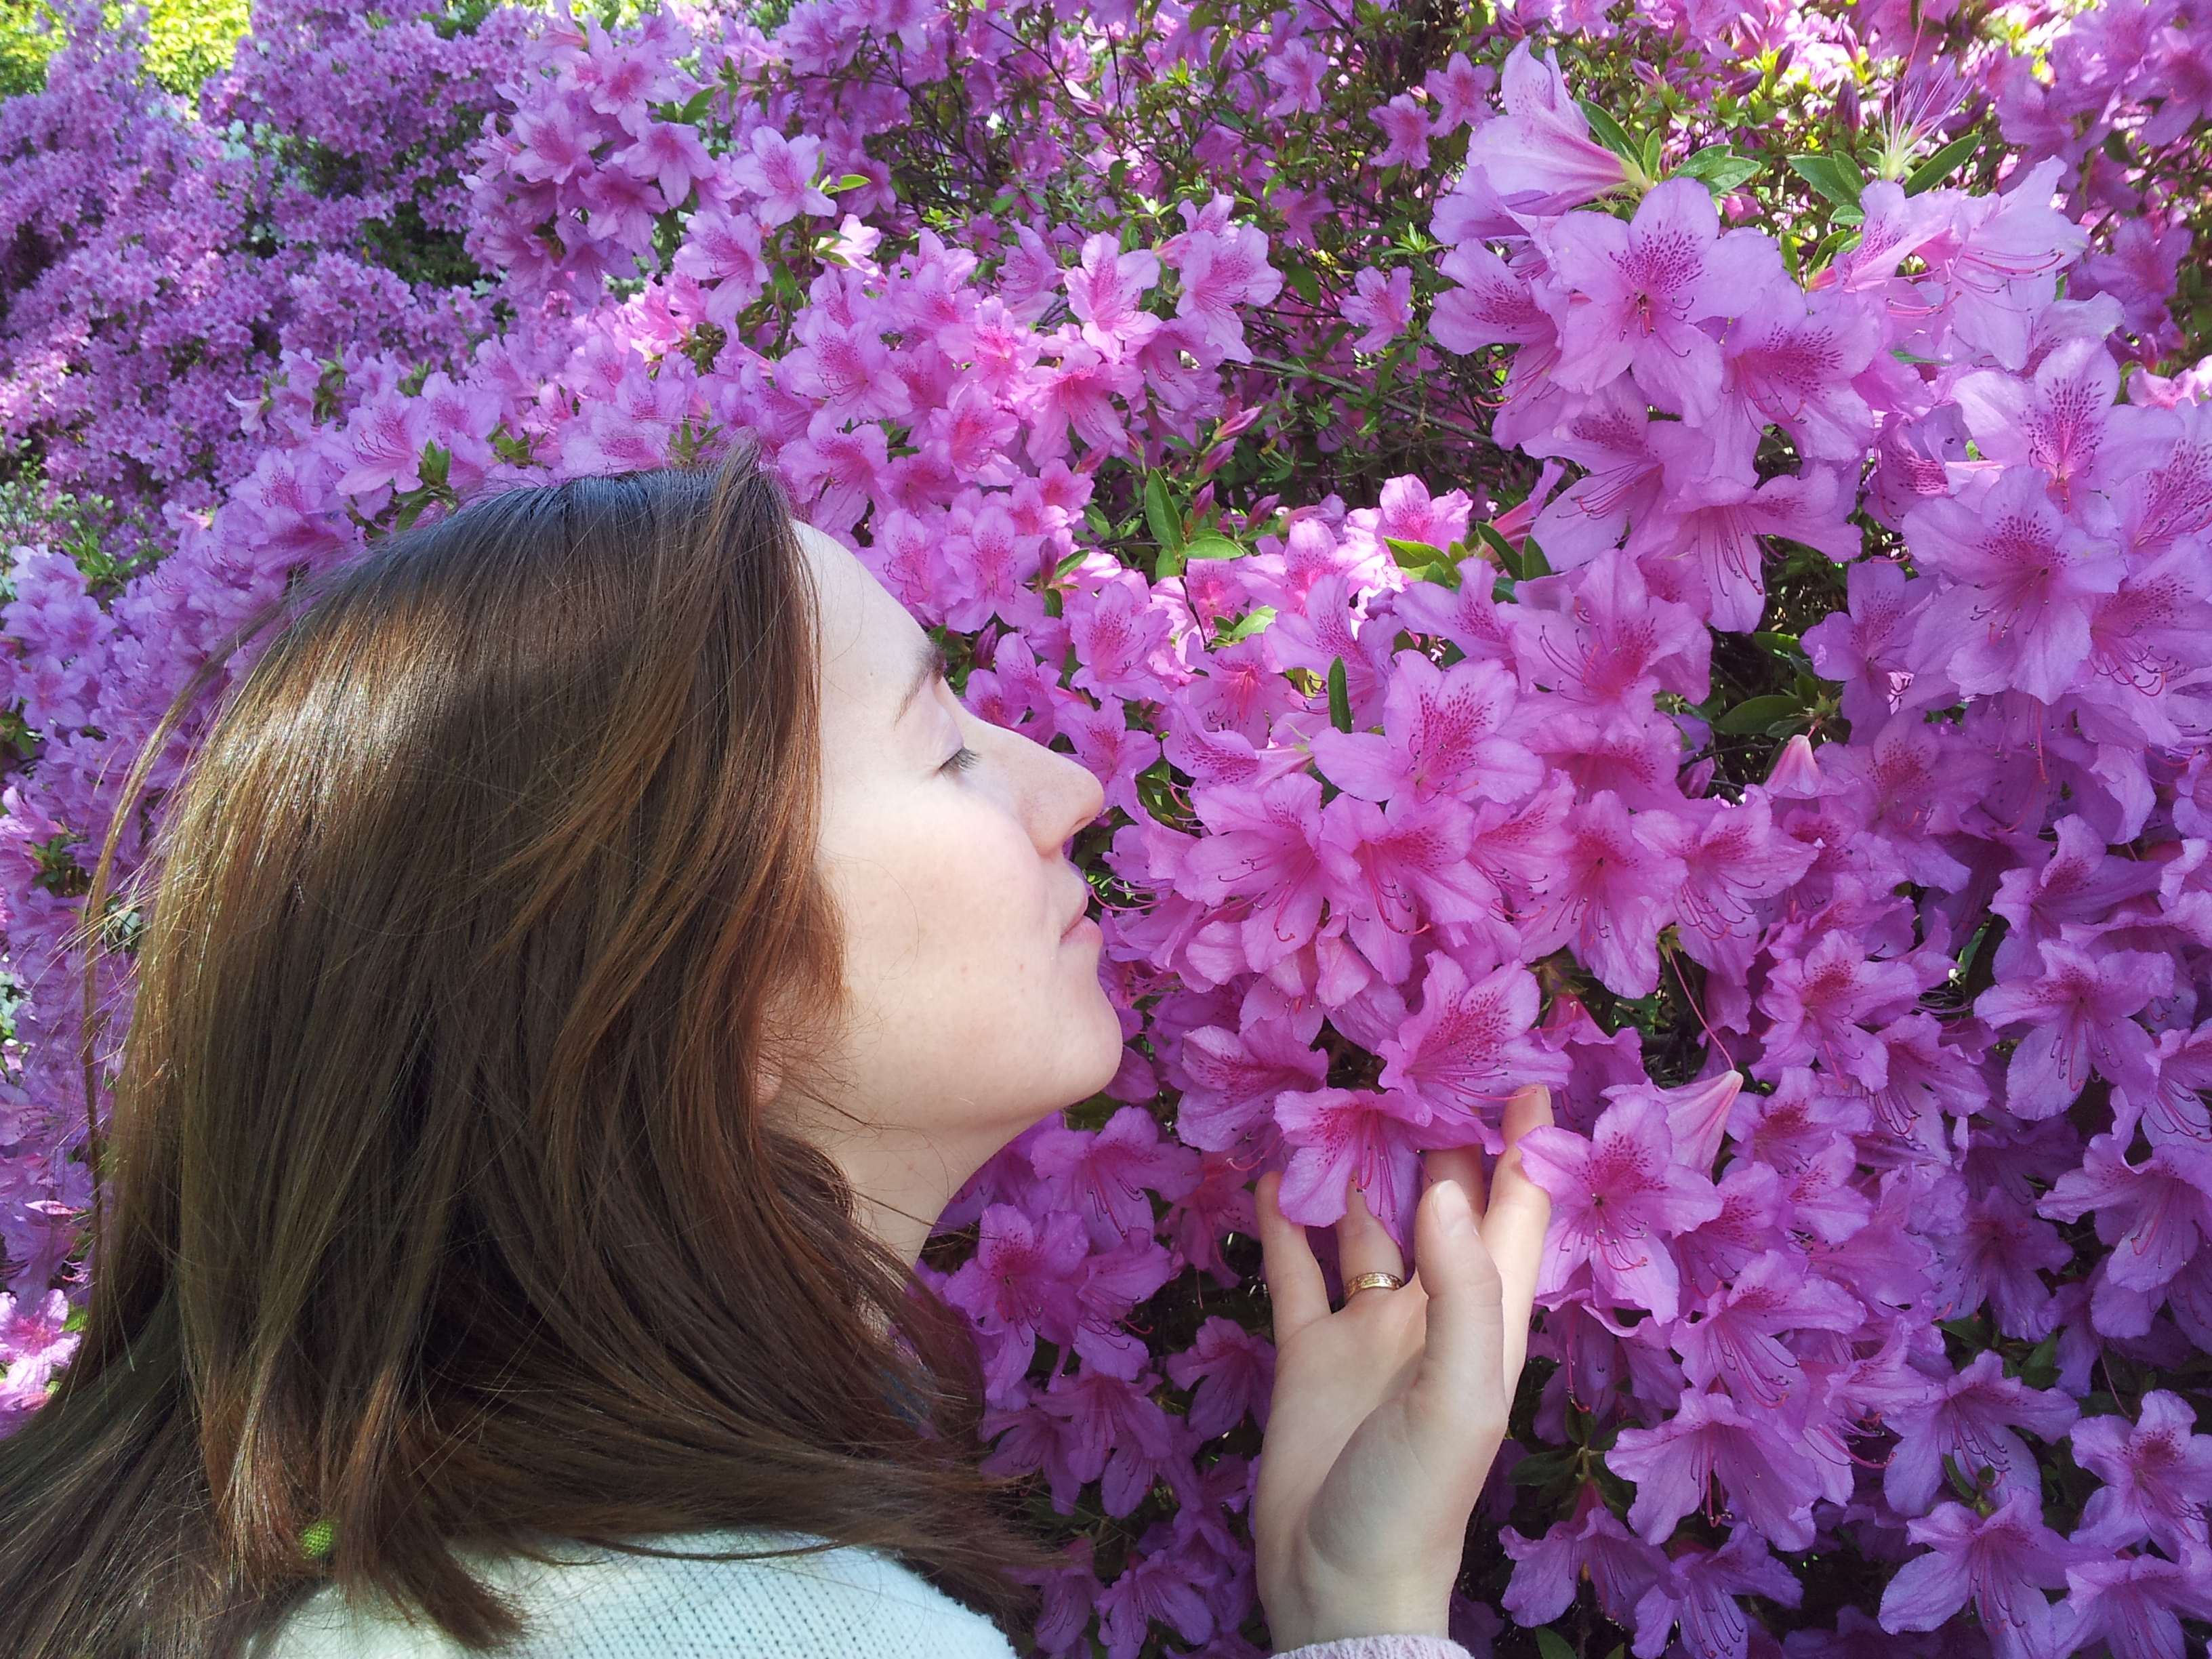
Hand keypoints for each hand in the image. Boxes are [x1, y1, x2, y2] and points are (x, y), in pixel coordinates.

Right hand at [1250, 1084, 1552, 1648]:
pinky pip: (1297, 1269)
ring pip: (1367, 1223)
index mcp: (1489, 1321)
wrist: (1338, 1584)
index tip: (1525, 1071)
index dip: (1528, 1146)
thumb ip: (1463, 1288)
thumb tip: (1439, 1184)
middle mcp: (1433, 1312)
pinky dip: (1285, 1220)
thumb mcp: (1462, 1395)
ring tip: (1338, 1091)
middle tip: (1416, 1052)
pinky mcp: (1308, 1351)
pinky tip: (1271, 1172)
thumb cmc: (1418, 1498)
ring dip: (1358, 1164)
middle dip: (1438, 1133)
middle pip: (1443, 1202)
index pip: (1519, 1212)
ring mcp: (1369, 1330)